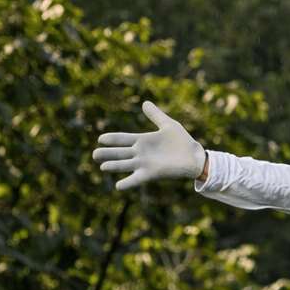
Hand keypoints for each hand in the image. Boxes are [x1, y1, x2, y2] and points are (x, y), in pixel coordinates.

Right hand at [92, 101, 206, 189]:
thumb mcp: (168, 124)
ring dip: (114, 166)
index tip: (101, 139)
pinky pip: (136, 179)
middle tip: (95, 155)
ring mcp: (144, 164)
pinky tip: (118, 186)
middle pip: (119, 153)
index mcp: (142, 140)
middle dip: (107, 154)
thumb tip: (145, 103)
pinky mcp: (150, 174)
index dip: (112, 139)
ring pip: (124, 165)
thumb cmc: (182, 141)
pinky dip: (127, 183)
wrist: (194, 156)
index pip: (122, 139)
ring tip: (103, 167)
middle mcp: (140, 153)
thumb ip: (156, 115)